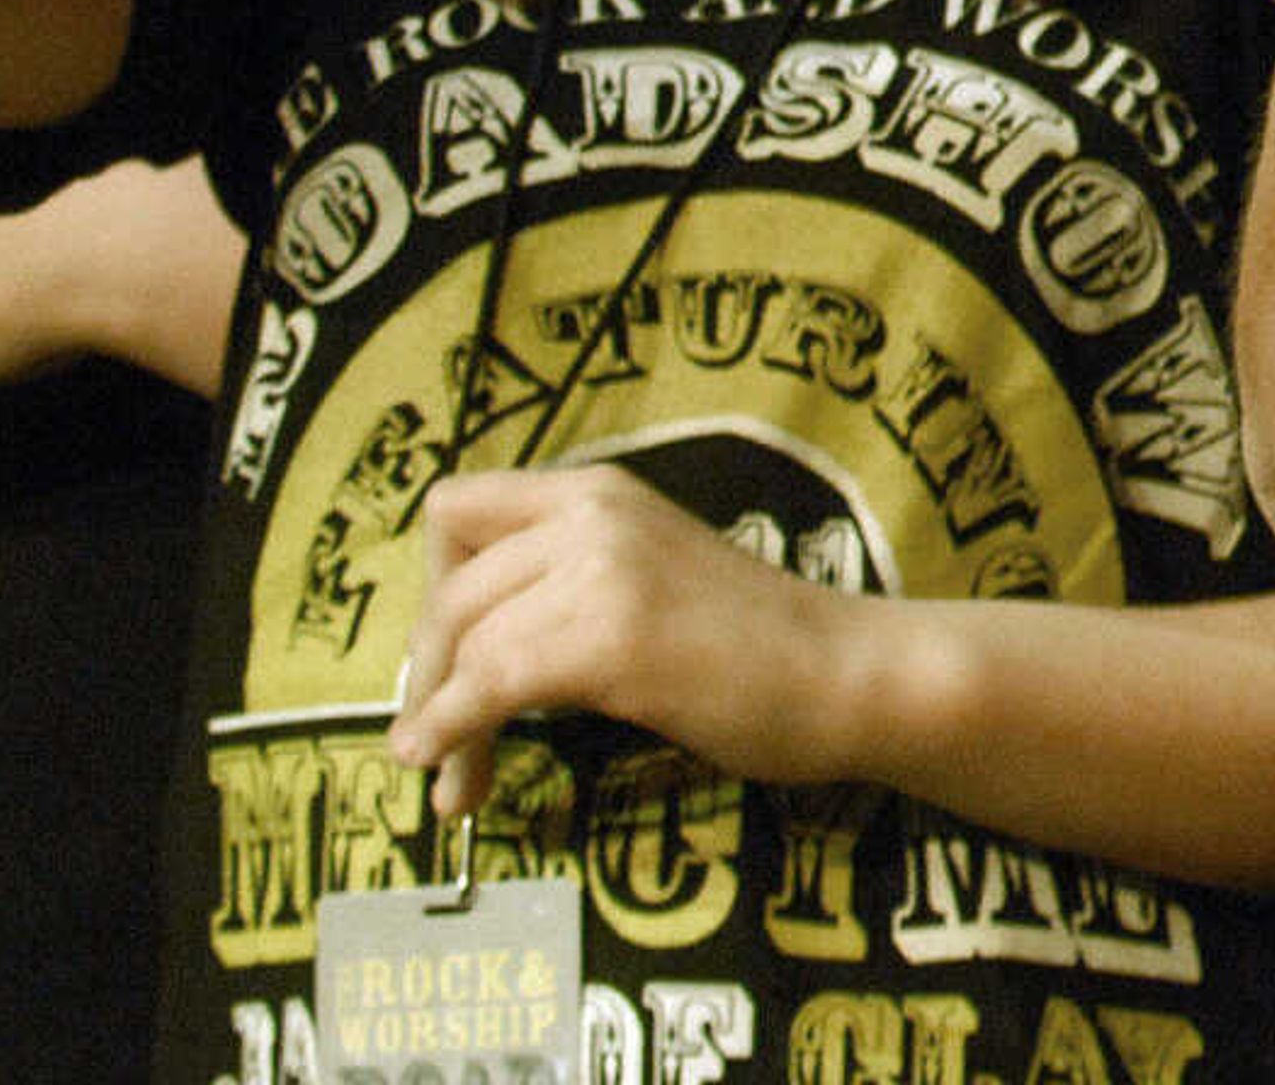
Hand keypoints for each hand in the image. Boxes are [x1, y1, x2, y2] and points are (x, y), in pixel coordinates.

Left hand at [391, 465, 860, 817]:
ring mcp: (603, 568)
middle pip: (451, 590)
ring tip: (452, 783)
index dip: (434, 586)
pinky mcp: (612, 635)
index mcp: (601, 491)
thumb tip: (470, 649)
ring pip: (464, 642)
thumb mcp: (650, 576)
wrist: (848, 671)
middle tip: (436, 741)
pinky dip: (452, 732)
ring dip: (438, 721)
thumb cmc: (760, 645)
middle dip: (426, 675)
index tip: (450, 657)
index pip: (457, 508)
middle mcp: (593, 512)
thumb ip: (574, 582)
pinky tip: (450, 772)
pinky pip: (490, 684)